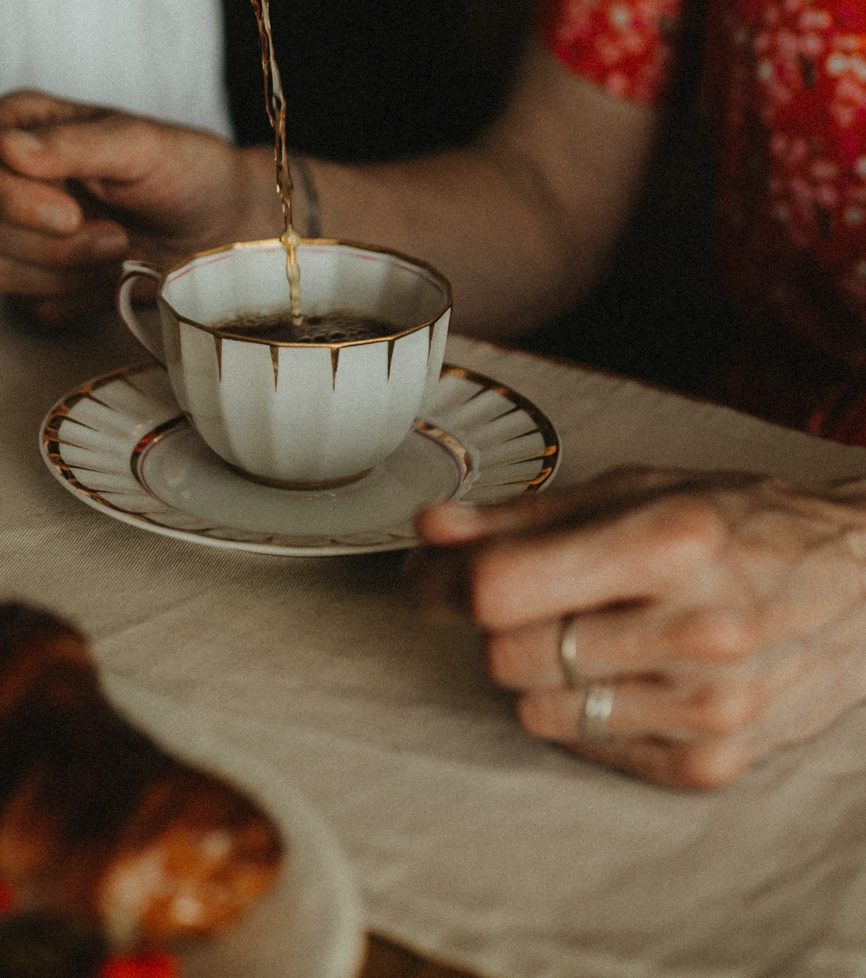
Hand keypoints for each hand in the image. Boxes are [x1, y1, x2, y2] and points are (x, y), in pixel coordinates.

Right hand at [0, 91, 273, 326]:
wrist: (221, 228)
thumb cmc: (185, 170)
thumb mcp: (140, 145)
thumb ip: (73, 144)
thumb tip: (4, 147)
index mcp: (18, 127)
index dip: (7, 196)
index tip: (71, 212)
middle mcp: (4, 177)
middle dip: (50, 240)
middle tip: (115, 231)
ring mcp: (14, 232)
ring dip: (64, 268)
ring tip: (119, 245)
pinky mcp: (32, 281)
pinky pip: (23, 306)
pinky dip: (73, 296)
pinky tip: (111, 274)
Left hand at [409, 465, 865, 788]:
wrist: (860, 585)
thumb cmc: (743, 524)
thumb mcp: (636, 489)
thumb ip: (524, 516)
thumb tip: (432, 530)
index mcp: (669, 542)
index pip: (503, 588)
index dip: (444, 582)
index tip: (429, 573)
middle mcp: (695, 629)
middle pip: (510, 654)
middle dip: (498, 623)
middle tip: (528, 595)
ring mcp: (709, 706)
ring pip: (538, 709)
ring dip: (542, 669)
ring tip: (592, 628)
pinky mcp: (715, 762)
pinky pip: (588, 748)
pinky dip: (586, 711)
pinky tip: (626, 668)